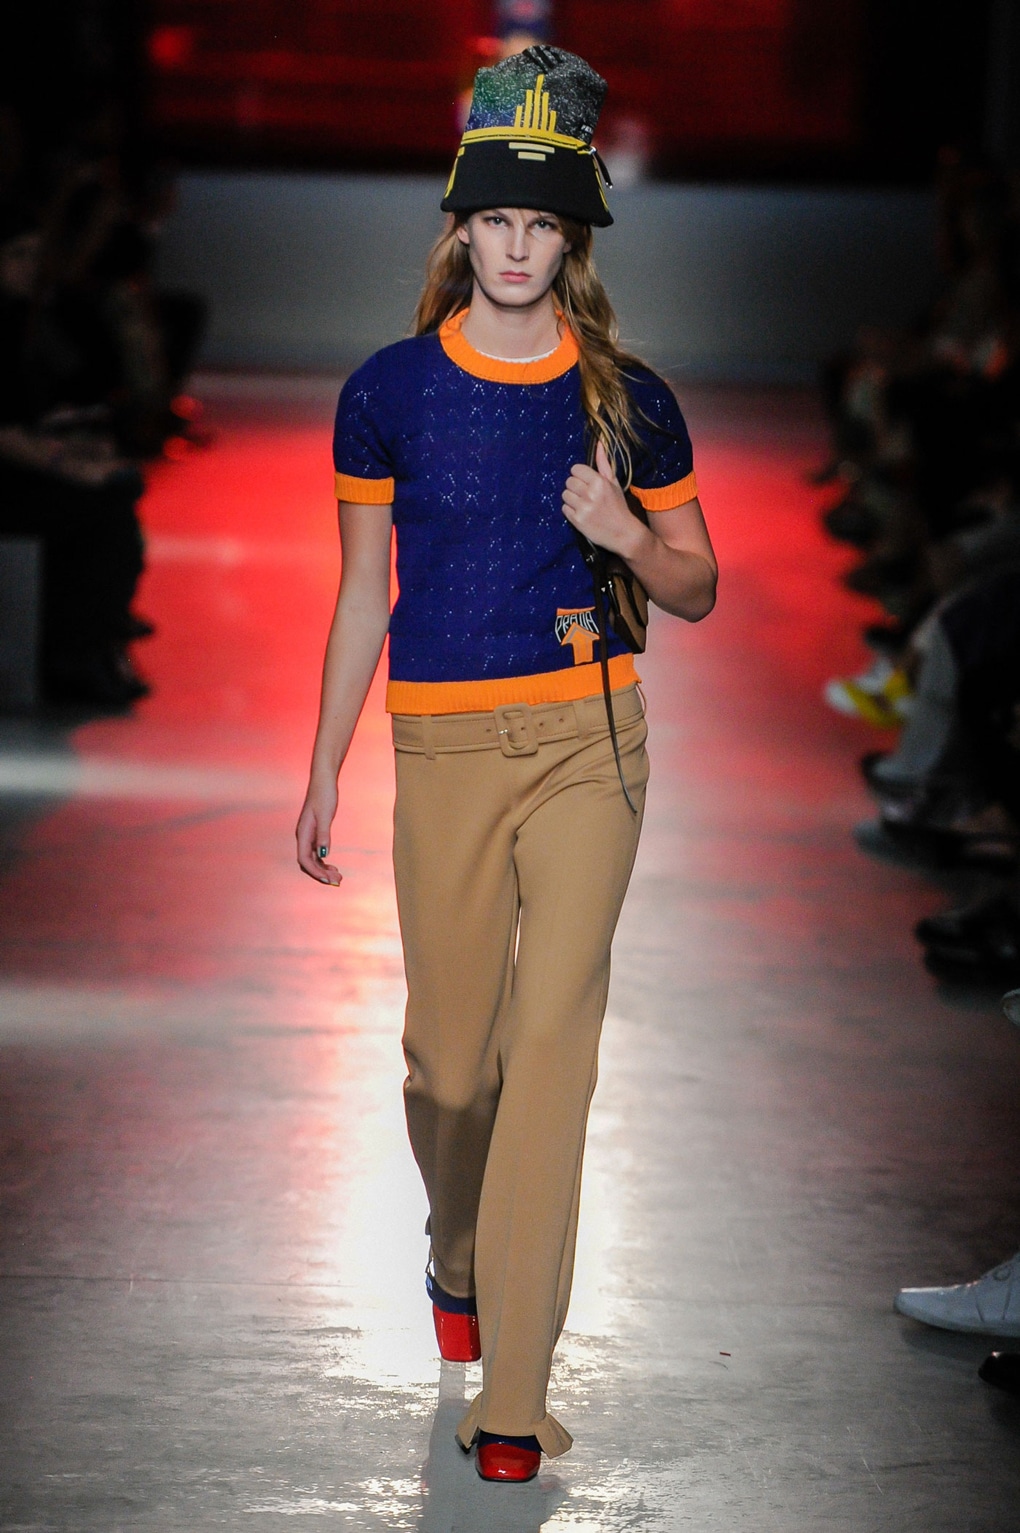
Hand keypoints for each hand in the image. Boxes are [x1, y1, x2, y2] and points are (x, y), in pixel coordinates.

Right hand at [296, 784, 341, 884]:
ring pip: (313, 859)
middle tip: (338, 882)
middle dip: (321, 874)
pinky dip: (324, 861)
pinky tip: (333, 866)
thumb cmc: (324, 795)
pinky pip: (317, 852)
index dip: (315, 871)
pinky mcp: (315, 832)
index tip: (328, 880)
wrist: (324, 781)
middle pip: (308, 862)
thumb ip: (323, 834)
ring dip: (324, 869)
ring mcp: (308, 835)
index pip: (304, 859)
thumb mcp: (326, 815)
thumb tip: (324, 854)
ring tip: (338, 877)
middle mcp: (303, 836)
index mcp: (303, 833)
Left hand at [561, 440, 646, 558]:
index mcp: (599, 482)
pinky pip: (564, 509)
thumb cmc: (618, 506)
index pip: (576, 469)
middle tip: (585, 495)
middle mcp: (590, 494)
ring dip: (572, 499)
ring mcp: (583, 508)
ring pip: (565, 495)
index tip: (586, 482)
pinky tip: (582, 513)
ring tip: (584, 505)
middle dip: (575, 487)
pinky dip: (570, 511)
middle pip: (569, 482)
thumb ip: (604, 463)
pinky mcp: (577, 520)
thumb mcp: (614, 482)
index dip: (580, 475)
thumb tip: (599, 443)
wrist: (623, 533)